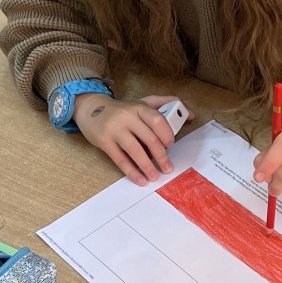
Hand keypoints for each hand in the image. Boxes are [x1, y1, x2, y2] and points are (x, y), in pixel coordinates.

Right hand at [75, 93, 191, 186]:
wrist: (91, 109)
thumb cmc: (123, 110)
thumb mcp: (143, 102)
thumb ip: (166, 104)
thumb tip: (191, 114)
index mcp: (139, 108)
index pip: (157, 120)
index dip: (166, 134)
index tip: (171, 146)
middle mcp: (127, 117)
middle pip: (148, 138)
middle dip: (161, 156)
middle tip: (168, 168)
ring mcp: (114, 130)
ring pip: (135, 150)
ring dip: (147, 166)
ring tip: (155, 176)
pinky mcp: (104, 142)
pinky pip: (120, 159)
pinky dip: (131, 171)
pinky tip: (140, 180)